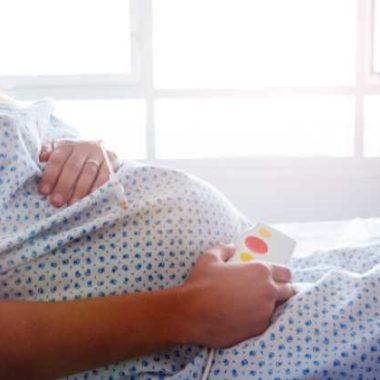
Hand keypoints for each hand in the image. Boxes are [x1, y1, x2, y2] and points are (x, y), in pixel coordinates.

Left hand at [39, 140, 119, 206]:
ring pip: (89, 172)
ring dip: (80, 190)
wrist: (104, 149)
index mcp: (68, 145)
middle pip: (73, 167)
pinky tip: (91, 198)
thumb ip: (50, 153)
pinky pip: (106, 176)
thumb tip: (42, 157)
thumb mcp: (62, 151)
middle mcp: (85, 147)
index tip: (44, 191)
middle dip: (64, 186)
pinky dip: (98, 187)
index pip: (57, 159)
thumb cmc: (76, 156)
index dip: (50, 175)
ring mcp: (100, 154)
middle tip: (56, 202)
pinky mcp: (113, 162)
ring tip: (72, 204)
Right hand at [180, 244, 294, 347]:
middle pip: (289, 291)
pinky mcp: (258, 329)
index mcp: (260, 271)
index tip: (277, 276)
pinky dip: (260, 319)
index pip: (285, 272)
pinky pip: (265, 322)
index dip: (282, 274)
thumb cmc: (201, 283)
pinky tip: (247, 316)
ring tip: (256, 304)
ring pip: (277, 308)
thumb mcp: (210, 258)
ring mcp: (265, 312)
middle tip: (271, 290)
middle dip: (283, 290)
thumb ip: (223, 249)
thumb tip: (230, 246)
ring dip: (271, 305)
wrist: (191, 313)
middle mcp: (268, 291)